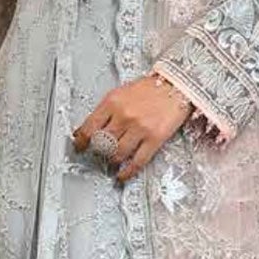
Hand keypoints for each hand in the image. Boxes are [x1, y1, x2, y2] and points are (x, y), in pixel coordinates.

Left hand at [71, 74, 192, 184]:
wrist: (178, 84)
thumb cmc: (151, 88)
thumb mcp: (122, 92)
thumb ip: (106, 110)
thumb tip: (90, 128)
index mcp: (112, 102)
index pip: (89, 127)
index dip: (81, 141)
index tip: (80, 147)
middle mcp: (124, 115)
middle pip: (102, 143)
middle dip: (98, 151)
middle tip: (99, 153)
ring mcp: (139, 128)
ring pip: (117, 154)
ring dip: (112, 161)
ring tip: (112, 161)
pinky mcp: (154, 138)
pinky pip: (137, 161)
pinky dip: (127, 171)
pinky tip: (123, 174)